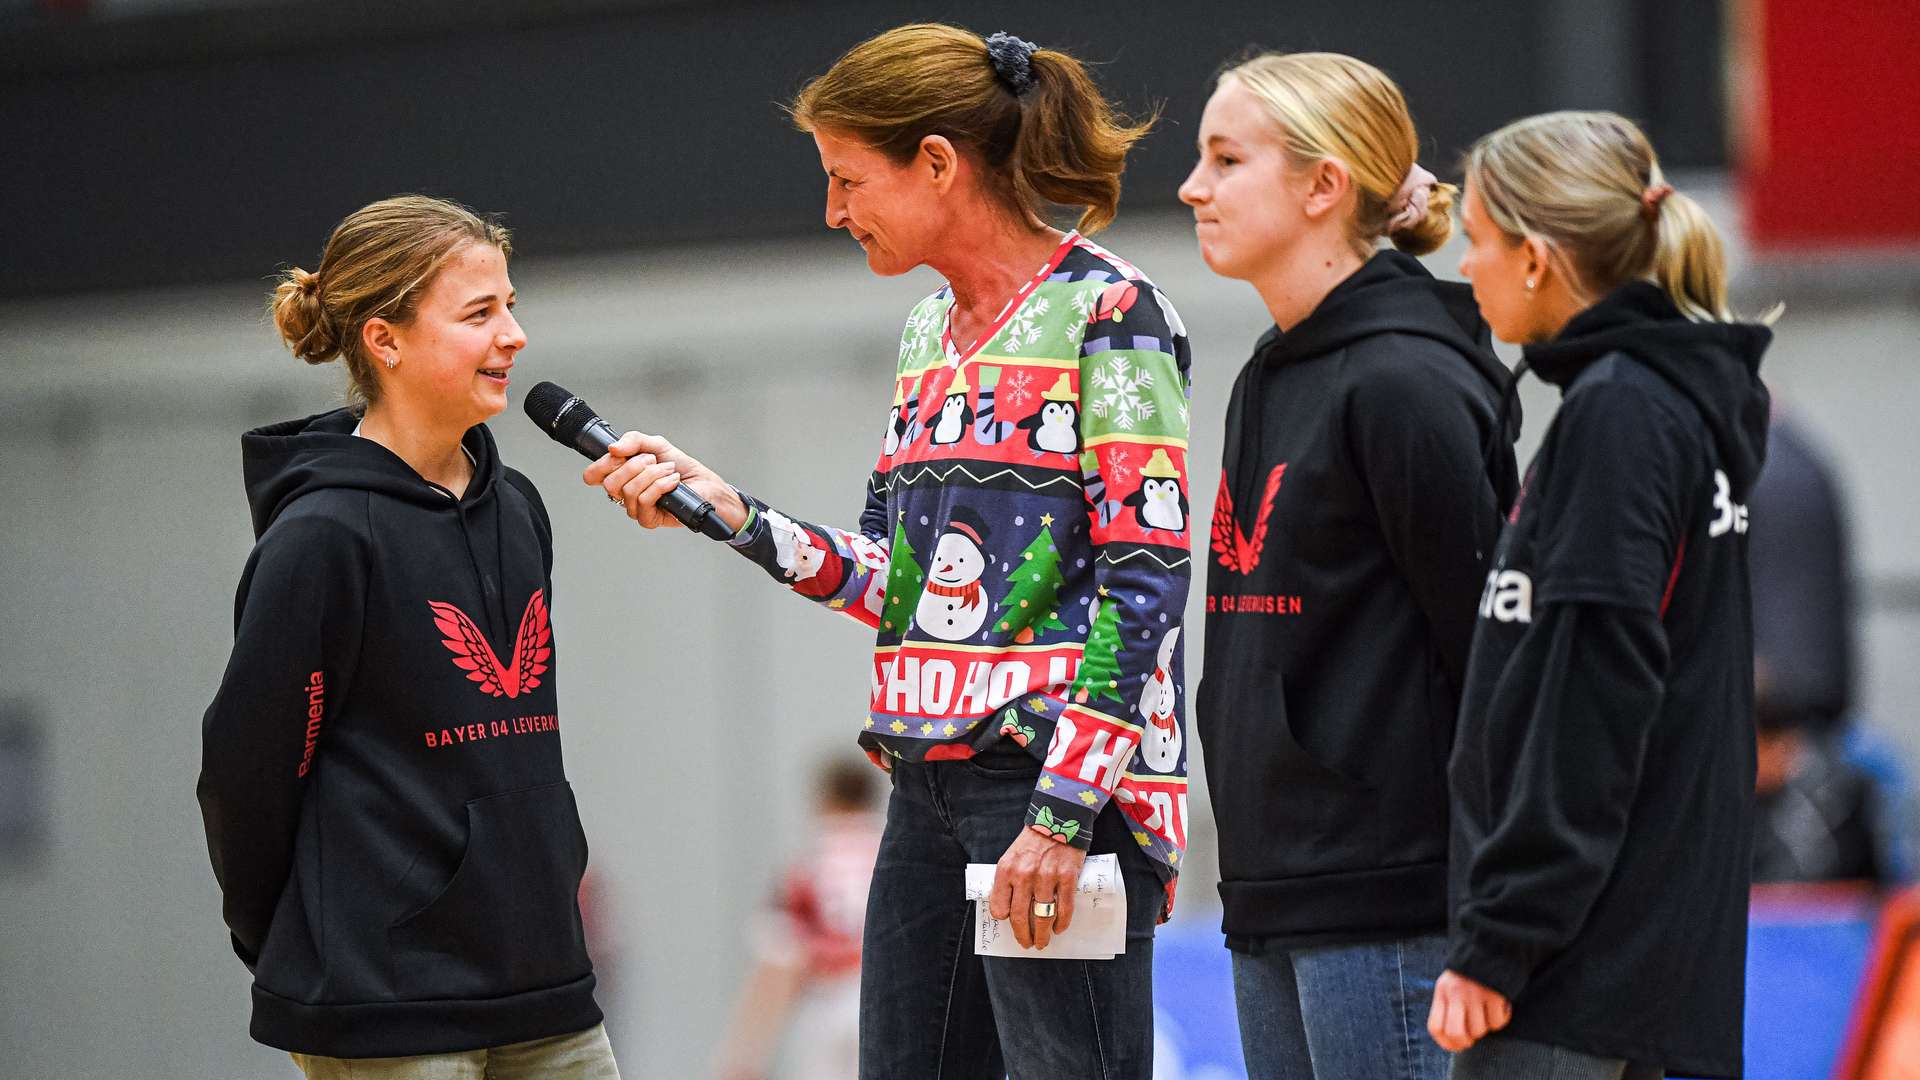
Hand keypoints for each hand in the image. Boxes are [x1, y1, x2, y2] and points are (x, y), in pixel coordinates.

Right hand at [583, 431, 745, 531]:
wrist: (707, 486)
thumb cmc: (682, 468)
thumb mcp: (657, 445)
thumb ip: (634, 440)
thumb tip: (613, 448)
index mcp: (622, 475)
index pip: (594, 475)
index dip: (601, 465)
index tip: (618, 455)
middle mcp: (625, 493)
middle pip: (610, 483)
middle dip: (634, 466)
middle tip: (653, 460)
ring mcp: (636, 508)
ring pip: (629, 490)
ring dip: (653, 475)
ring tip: (669, 471)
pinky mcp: (650, 519)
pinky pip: (644, 501)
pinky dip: (660, 486)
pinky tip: (672, 482)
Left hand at [988, 827, 1086, 948]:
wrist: (1058, 820)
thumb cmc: (1033, 841)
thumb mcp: (1011, 857)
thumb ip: (1008, 880)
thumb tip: (1007, 908)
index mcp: (1006, 870)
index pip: (999, 906)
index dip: (1004, 919)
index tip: (1009, 925)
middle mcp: (1024, 875)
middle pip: (1020, 916)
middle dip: (1023, 935)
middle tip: (1027, 944)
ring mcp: (1047, 877)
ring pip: (1042, 916)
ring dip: (1042, 934)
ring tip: (1042, 942)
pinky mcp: (1067, 877)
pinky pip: (1064, 908)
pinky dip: (1061, 923)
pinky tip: (1059, 929)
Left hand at [1427, 969, 1511, 1051]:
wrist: (1491, 946)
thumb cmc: (1471, 972)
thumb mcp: (1451, 984)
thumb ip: (1449, 1006)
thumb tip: (1454, 1040)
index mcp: (1442, 992)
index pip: (1435, 1027)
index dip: (1446, 1043)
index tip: (1457, 1046)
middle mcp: (1455, 993)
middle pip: (1456, 1033)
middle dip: (1466, 1042)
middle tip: (1474, 1037)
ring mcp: (1475, 994)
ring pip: (1479, 1030)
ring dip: (1486, 1027)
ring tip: (1488, 1012)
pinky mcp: (1494, 994)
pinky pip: (1497, 1022)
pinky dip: (1501, 1019)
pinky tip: (1500, 1006)